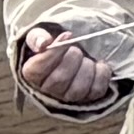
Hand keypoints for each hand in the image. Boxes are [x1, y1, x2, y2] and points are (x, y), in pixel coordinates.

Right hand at [10, 21, 130, 116]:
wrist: (68, 57)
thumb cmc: (52, 48)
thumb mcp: (40, 38)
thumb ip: (36, 37)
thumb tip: (43, 43)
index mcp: (32, 74)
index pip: (39, 68)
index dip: (55, 52)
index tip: (67, 35)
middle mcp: (47, 90)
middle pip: (60, 80)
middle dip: (72, 59)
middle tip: (76, 49)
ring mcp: (68, 97)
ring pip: (78, 89)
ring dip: (87, 68)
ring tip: (86, 58)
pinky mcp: (87, 98)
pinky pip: (96, 90)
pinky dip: (102, 75)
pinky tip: (99, 64)